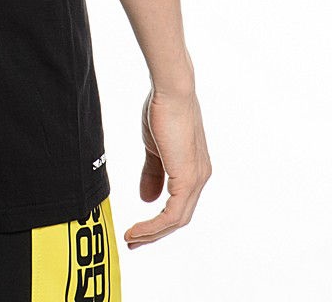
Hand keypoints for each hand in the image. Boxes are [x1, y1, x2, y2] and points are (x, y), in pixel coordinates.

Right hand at [123, 85, 210, 247]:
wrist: (171, 91)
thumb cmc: (163, 110)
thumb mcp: (155, 147)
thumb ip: (153, 173)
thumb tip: (147, 199)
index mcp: (194, 169)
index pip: (179, 204)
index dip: (158, 220)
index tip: (138, 229)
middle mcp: (200, 178)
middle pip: (179, 218)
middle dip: (155, 233)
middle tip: (133, 241)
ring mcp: (196, 179)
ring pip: (177, 220)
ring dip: (152, 233)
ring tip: (131, 238)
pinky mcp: (187, 178)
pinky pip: (172, 214)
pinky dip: (153, 225)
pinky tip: (137, 229)